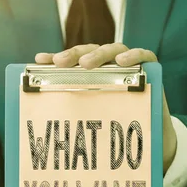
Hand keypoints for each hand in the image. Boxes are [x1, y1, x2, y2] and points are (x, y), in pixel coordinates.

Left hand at [36, 43, 176, 170]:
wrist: (146, 136)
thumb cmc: (115, 123)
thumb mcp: (89, 116)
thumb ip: (72, 110)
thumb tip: (37, 114)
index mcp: (93, 72)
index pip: (72, 60)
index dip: (55, 59)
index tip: (39, 61)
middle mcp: (109, 64)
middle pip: (90, 52)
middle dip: (74, 55)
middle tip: (60, 62)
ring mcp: (129, 64)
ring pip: (113, 50)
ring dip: (99, 54)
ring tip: (87, 63)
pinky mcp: (149, 67)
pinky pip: (144, 55)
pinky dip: (134, 55)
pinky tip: (123, 61)